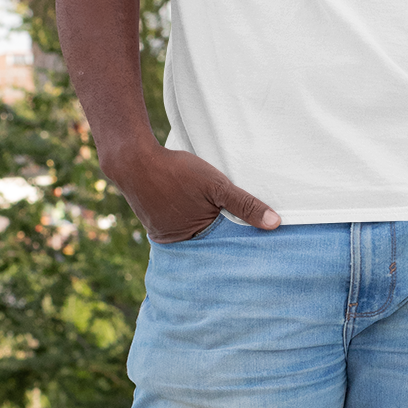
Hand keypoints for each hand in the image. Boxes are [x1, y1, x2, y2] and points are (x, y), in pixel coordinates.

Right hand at [106, 141, 280, 243]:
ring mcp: (162, 233)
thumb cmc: (177, 172)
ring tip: (217, 219)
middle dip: (221, 237)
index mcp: (192, 240)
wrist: (132, 159)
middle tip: (240, 231)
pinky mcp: (154, 222)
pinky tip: (194, 209)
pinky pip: (177, 224)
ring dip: (204, 226)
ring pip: (192, 233)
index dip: (238, 242)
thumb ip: (245, 204)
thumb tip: (274, 224)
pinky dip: (187, 219)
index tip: (256, 243)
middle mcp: (176, 242)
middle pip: (206, 243)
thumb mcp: (217, 185)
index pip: (222, 248)